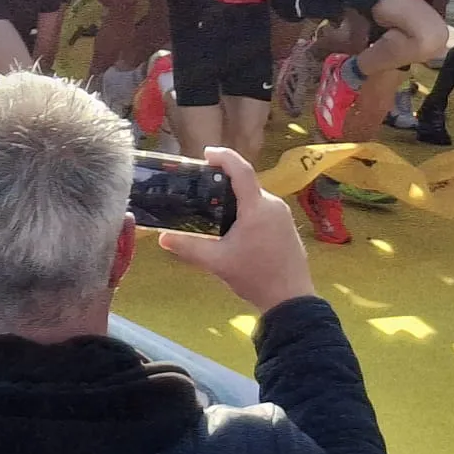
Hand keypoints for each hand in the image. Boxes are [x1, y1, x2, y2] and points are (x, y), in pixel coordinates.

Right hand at [159, 146, 314, 313]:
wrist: (290, 299)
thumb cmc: (254, 276)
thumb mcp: (217, 262)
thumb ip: (189, 248)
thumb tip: (163, 238)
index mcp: (256, 207)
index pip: (241, 170)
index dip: (223, 156)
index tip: (206, 153)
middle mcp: (273, 204)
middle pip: (246, 184)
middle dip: (224, 183)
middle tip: (202, 189)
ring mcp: (283, 214)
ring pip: (255, 197)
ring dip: (236, 199)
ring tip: (215, 212)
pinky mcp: (287, 226)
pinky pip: (264, 208)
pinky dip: (248, 210)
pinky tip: (235, 228)